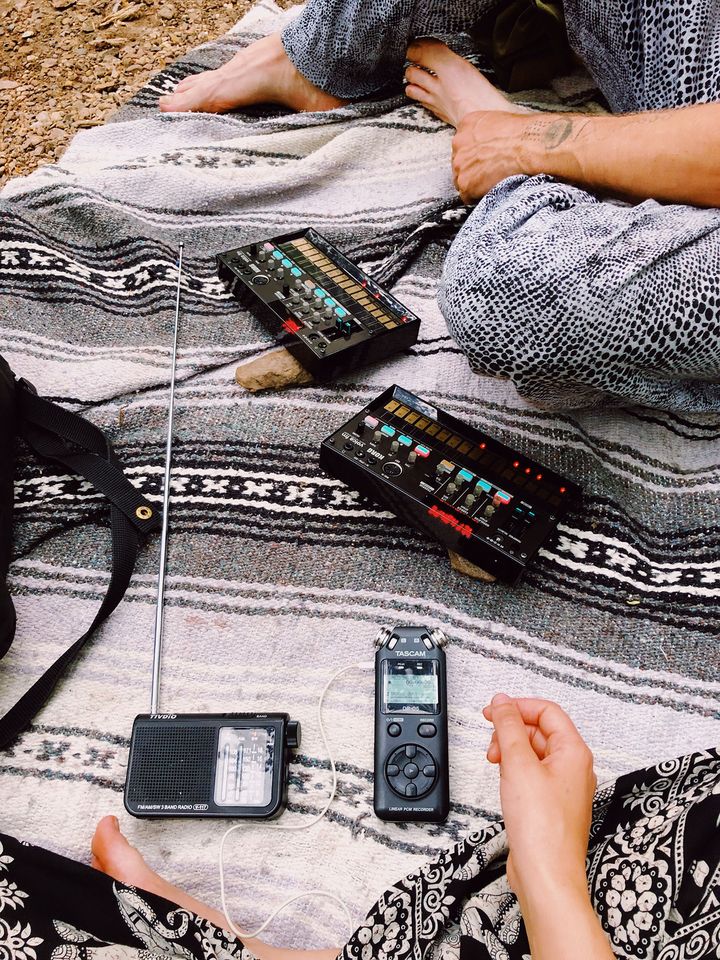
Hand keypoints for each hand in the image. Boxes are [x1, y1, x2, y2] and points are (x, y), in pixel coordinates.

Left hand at [451, 111, 527, 202]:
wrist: (528, 147)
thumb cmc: (524, 133)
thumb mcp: (501, 120)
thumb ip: (489, 131)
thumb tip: (494, 142)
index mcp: (467, 124)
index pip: (464, 144)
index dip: (475, 155)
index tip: (486, 159)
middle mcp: (458, 143)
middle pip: (460, 162)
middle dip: (472, 169)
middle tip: (490, 173)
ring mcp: (460, 165)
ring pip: (462, 180)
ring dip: (475, 184)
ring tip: (493, 183)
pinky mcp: (465, 184)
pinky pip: (467, 196)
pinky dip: (478, 197)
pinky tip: (491, 191)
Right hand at [483, 694, 596, 907]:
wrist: (546, 875)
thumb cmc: (541, 828)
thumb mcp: (518, 764)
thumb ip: (508, 727)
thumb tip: (502, 702)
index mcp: (574, 752)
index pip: (547, 711)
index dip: (518, 706)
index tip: (493, 711)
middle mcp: (574, 768)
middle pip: (540, 731)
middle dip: (511, 731)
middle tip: (491, 741)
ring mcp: (564, 788)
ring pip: (534, 753)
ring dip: (511, 751)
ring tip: (495, 764)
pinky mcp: (551, 805)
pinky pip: (532, 774)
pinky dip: (515, 771)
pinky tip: (504, 782)